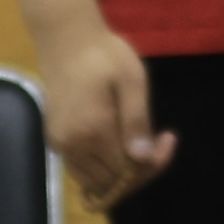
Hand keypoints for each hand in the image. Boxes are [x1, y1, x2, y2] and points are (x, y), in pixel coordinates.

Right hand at [33, 17, 175, 206]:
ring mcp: (61, 145)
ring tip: (140, 143)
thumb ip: (137, 120)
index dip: (153, 164)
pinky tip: (119, 143)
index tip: (168, 138)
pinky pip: (82, 171)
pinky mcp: (55, 141)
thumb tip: (142, 158)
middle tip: (159, 141)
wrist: (64, 40)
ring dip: (121, 173)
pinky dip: (103, 167)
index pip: (128, 171)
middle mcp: (72, 145)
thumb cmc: (103, 54)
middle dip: (140, 170)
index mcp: (93, 131)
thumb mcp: (132, 80)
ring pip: (95, 183)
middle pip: (112, 183)